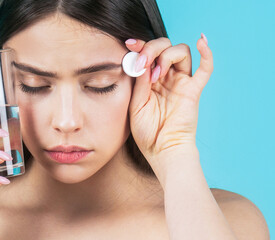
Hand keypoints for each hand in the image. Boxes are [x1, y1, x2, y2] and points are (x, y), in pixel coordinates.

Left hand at [126, 35, 212, 171]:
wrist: (161, 150)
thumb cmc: (146, 131)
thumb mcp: (135, 104)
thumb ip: (139, 83)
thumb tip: (140, 60)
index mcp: (150, 80)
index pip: (148, 54)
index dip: (140, 45)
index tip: (129, 44)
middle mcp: (166, 77)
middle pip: (165, 47)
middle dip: (152, 49)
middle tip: (142, 63)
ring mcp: (181, 82)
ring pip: (181, 52)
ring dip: (166, 56)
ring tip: (156, 75)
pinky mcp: (193, 90)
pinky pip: (206, 69)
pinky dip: (207, 53)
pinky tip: (201, 41)